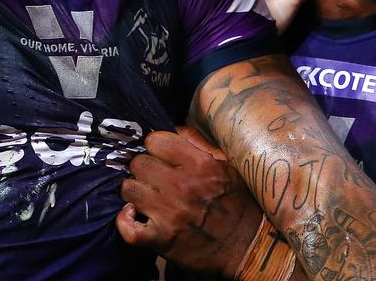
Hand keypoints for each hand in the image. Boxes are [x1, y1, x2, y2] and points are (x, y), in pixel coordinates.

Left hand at [117, 128, 262, 276]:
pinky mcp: (161, 240)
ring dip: (134, 192)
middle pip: (138, 163)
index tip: (159, 155)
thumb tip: (176, 127)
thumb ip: (200, 145)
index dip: (155, 147)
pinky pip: (126, 227)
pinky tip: (133, 215)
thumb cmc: (240, 205)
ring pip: (128, 189)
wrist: (250, 247)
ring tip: (145, 196)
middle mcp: (182, 186)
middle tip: (153, 177)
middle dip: (143, 169)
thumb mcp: (229, 167)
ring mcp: (170, 214)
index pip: (155, 140)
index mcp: (200, 165)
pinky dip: (125, 221)